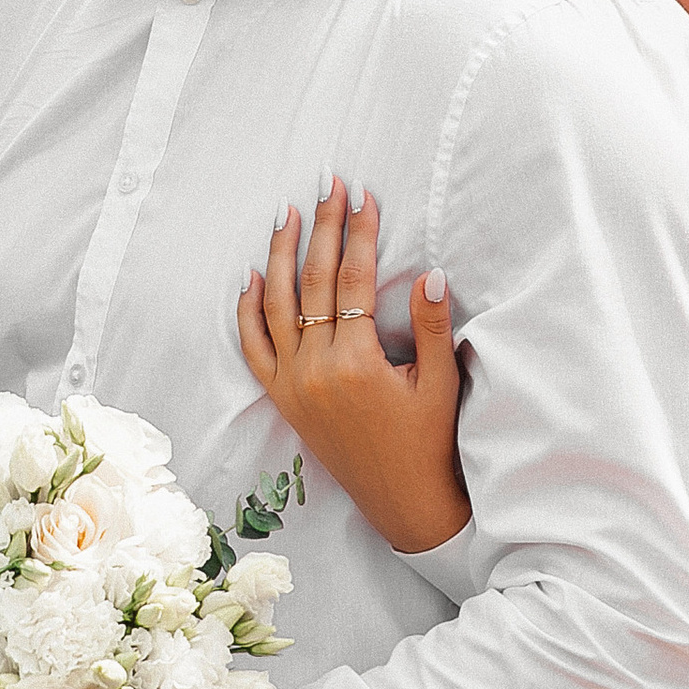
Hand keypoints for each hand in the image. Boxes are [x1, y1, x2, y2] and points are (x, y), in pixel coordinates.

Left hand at [239, 173, 468, 554]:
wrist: (404, 503)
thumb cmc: (429, 444)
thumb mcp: (441, 385)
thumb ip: (431, 328)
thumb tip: (430, 274)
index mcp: (355, 364)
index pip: (354, 280)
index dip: (359, 233)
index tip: (363, 195)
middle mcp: (315, 371)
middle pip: (314, 282)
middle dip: (322, 228)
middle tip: (327, 184)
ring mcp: (293, 385)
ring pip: (276, 307)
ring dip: (281, 256)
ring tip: (287, 215)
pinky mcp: (283, 399)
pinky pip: (254, 348)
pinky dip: (248, 310)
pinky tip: (252, 276)